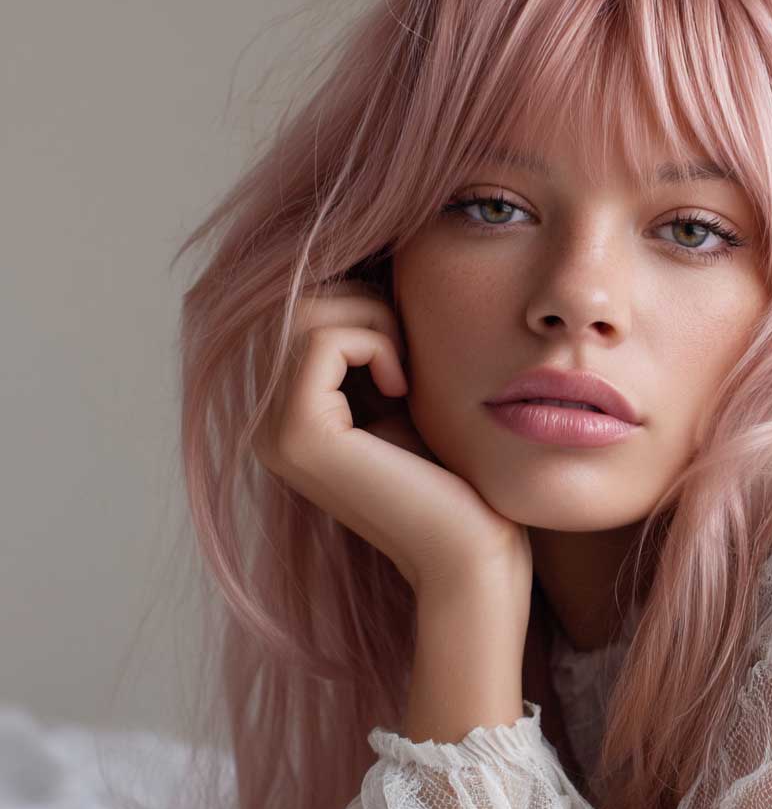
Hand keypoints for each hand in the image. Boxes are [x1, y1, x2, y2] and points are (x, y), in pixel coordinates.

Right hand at [250, 278, 530, 597]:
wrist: (472, 549)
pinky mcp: (298, 436)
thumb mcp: (399, 387)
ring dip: (372, 320)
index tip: (405, 336)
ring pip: (304, 311)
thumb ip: (367, 338)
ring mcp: (272, 431)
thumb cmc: (450, 468)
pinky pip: (323, 340)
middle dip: (362, 301)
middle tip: (408, 348)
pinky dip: (374, 343)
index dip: (355, 297)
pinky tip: (403, 387)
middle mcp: (263, 421)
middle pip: (291, 300)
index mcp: (281, 410)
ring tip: (407, 368)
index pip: (293, 306)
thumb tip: (354, 260)